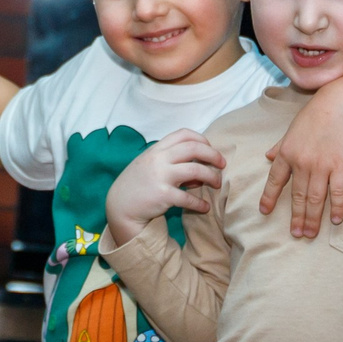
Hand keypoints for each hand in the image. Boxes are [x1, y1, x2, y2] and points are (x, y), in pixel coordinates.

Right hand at [103, 130, 223, 246]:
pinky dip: (200, 203)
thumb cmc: (139, 184)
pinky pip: (188, 197)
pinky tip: (204, 207)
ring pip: (195, 169)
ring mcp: (160, 176)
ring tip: (217, 184)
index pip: (184, 134)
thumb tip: (200, 165)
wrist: (120, 206)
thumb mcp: (151, 165)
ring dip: (211, 176)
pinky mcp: (162, 195)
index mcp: (156, 149)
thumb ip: (171, 160)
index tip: (210, 149)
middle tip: (222, 164)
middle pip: (194, 148)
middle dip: (213, 155)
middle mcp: (158, 159)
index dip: (202, 139)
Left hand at [260, 92, 342, 238]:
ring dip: (312, 219)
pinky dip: (337, 207)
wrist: (340, 102)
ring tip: (310, 234)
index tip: (264, 212)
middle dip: (296, 218)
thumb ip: (279, 146)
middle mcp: (301, 163)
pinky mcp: (341, 166)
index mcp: (287, 154)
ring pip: (314, 199)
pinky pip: (338, 192)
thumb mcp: (291, 130)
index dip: (269, 198)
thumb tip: (266, 156)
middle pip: (297, 196)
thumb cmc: (316, 114)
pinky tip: (336, 220)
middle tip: (296, 234)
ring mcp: (321, 166)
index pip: (275, 181)